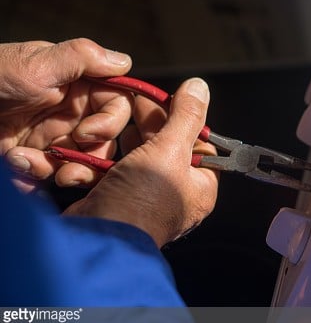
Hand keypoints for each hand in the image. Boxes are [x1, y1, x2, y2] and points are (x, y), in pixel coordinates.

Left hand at [0, 38, 132, 190]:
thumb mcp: (36, 64)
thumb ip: (81, 58)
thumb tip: (125, 61)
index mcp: (79, 86)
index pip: (117, 104)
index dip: (112, 122)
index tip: (88, 134)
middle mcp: (72, 112)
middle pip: (106, 141)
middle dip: (89, 158)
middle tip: (67, 170)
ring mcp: (55, 136)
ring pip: (83, 163)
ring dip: (60, 170)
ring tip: (26, 163)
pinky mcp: (37, 157)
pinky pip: (53, 174)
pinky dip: (36, 175)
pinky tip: (14, 164)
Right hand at [65, 78, 218, 246]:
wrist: (98, 236)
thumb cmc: (141, 201)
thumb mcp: (169, 150)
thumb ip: (185, 117)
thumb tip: (199, 87)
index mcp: (199, 186)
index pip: (200, 144)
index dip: (184, 120)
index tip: (168, 100)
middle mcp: (176, 194)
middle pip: (168, 148)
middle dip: (150, 126)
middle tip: (138, 101)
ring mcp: (147, 197)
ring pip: (139, 157)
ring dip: (125, 141)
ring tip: (115, 124)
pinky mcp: (120, 198)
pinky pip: (118, 170)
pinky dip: (108, 159)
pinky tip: (99, 146)